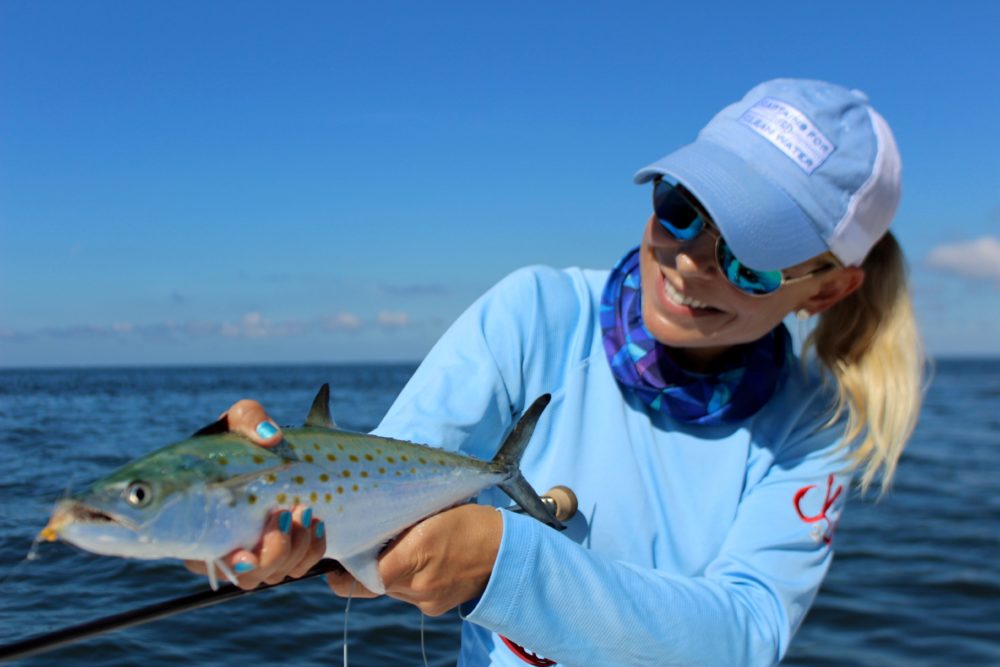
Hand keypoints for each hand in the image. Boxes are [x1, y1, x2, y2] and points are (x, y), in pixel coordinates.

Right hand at [184, 399, 325, 589]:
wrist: (271, 453)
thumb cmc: (241, 438)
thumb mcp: (238, 420)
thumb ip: (248, 418)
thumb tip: (271, 437)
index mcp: (199, 523)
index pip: (203, 562)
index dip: (228, 565)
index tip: (246, 555)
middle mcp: (224, 549)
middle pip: (249, 577)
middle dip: (275, 551)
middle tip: (287, 511)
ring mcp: (256, 555)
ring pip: (277, 573)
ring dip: (296, 546)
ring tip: (305, 510)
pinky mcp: (284, 554)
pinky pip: (300, 566)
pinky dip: (312, 548)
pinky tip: (317, 522)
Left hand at [326, 503, 502, 615]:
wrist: (508, 552)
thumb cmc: (470, 522)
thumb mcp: (433, 514)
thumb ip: (399, 524)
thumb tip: (365, 526)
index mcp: (417, 552)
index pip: (364, 577)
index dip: (343, 574)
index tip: (333, 565)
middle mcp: (419, 584)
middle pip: (374, 582)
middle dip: (369, 564)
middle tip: (370, 543)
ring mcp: (426, 601)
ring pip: (389, 588)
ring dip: (390, 571)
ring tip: (407, 548)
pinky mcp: (433, 609)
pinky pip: (407, 594)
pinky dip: (408, 579)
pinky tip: (425, 562)